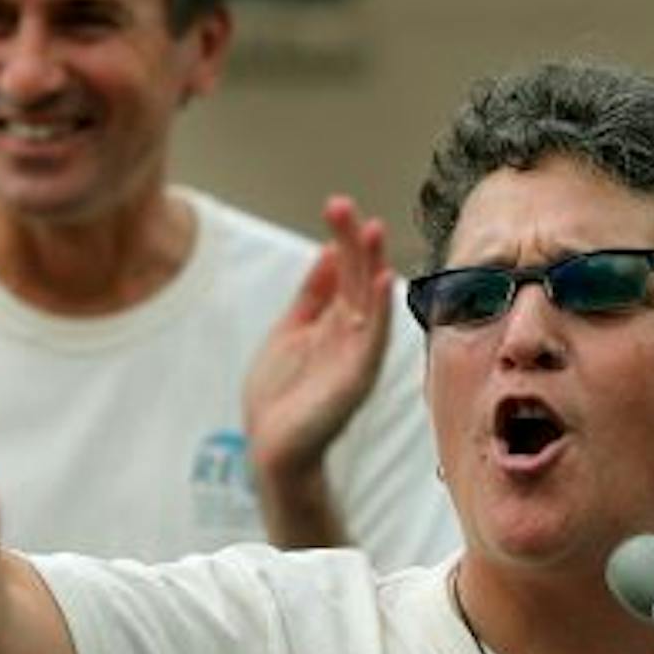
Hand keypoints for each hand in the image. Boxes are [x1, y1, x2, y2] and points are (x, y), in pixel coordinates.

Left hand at [243, 196, 392, 506]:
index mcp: (336, 322)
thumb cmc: (281, 396)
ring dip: (373, 266)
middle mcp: (352, 335)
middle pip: (357, 279)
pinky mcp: (357, 379)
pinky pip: (374, 341)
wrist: (271, 448)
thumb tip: (327, 252)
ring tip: (374, 230)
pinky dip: (379, 311)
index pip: (344, 271)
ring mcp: (357, 356)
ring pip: (370, 303)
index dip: (342, 239)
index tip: (337, 206)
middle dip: (354, 242)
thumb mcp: (291, 332)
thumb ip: (311, 296)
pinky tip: (382, 282)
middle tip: (345, 206)